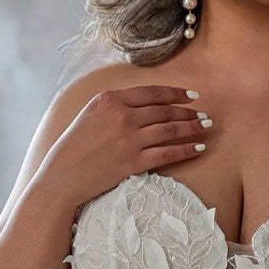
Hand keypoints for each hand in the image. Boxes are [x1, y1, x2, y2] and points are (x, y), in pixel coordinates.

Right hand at [41, 83, 212, 208]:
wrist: (63, 176)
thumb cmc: (73, 146)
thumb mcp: (89, 114)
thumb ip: (114, 105)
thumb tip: (143, 103)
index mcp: (110, 99)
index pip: (152, 92)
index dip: (176, 93)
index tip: (191, 95)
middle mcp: (122, 116)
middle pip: (164, 111)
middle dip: (189, 112)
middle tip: (204, 115)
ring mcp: (129, 139)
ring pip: (170, 130)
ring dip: (192, 128)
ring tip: (206, 127)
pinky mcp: (134, 162)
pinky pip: (167, 153)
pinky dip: (186, 150)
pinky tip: (198, 148)